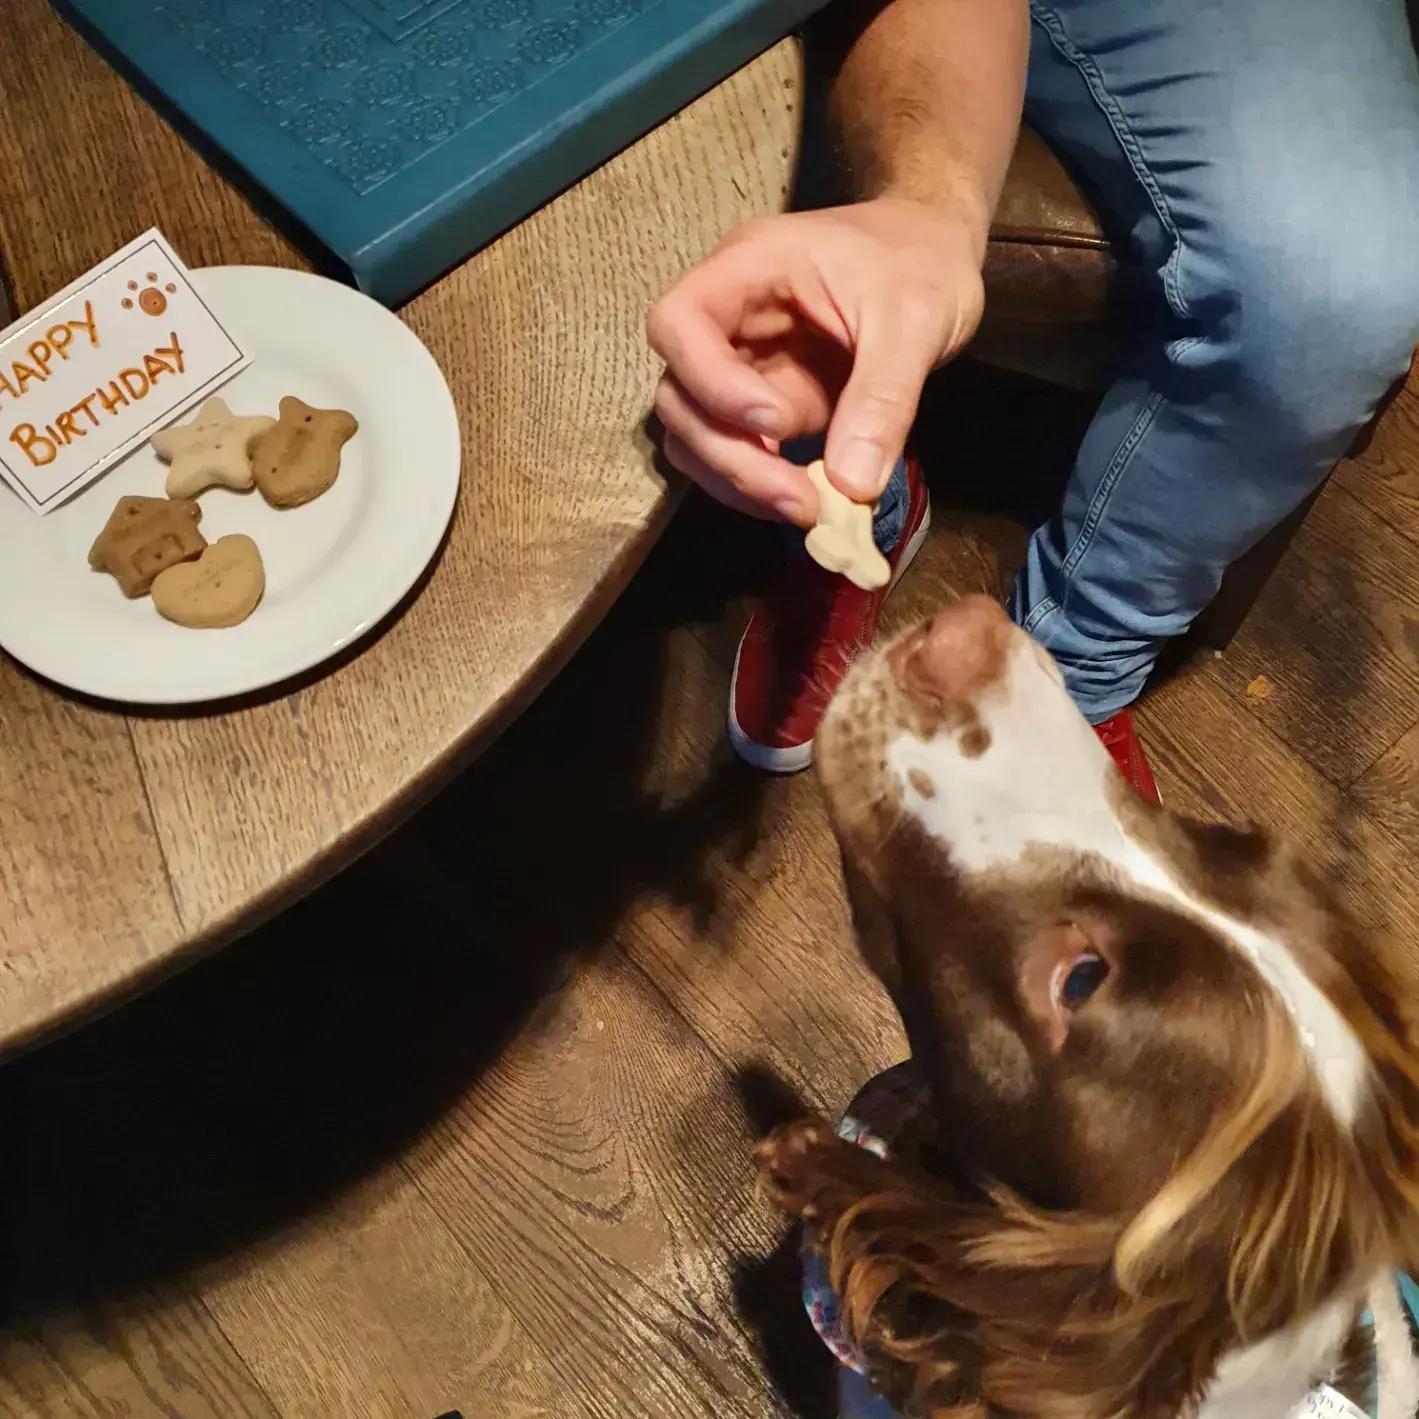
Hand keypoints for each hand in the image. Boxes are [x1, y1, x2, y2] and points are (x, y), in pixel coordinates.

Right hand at [646, 197, 984, 525]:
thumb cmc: (922, 262)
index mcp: (749, 268)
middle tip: (801, 500)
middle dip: (729, 456)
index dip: (709, 382)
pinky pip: (735, 452)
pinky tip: (809, 501)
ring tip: (808, 508)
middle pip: (679, 396)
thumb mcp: (916, 321)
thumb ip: (882, 399)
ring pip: (695, 434)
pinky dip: (759, 485)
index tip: (776, 422)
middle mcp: (728, 318)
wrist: (939, 252)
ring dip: (737, 481)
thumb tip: (851, 486)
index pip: (676, 323)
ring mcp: (741, 366)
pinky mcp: (762, 404)